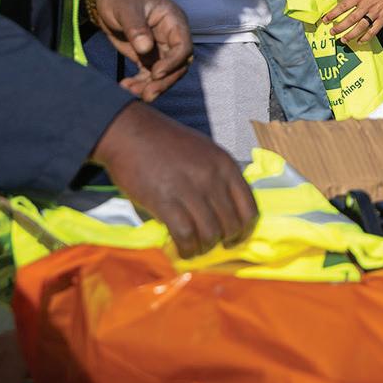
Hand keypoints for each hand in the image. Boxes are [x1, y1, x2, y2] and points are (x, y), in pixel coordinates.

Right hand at [91, 102, 256, 258]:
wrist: (132, 133)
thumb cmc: (167, 144)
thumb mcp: (204, 153)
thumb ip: (218, 178)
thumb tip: (225, 213)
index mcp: (225, 164)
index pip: (250, 208)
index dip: (244, 231)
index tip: (233, 239)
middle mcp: (212, 177)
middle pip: (231, 225)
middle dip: (222, 242)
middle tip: (209, 244)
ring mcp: (190, 189)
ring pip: (210, 234)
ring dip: (203, 248)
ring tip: (194, 248)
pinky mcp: (165, 201)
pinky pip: (186, 236)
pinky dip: (186, 249)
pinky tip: (181, 249)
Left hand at [93, 0, 191, 101]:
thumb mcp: (126, 8)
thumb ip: (136, 27)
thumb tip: (145, 48)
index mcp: (173, 20)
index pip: (183, 46)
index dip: (173, 62)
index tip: (155, 73)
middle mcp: (170, 36)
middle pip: (177, 64)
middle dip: (164, 81)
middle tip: (146, 94)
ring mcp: (159, 47)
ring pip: (164, 74)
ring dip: (151, 86)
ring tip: (131, 92)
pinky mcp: (147, 56)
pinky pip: (149, 75)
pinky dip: (140, 84)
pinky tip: (126, 87)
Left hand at [321, 0, 382, 43]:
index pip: (344, 6)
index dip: (333, 14)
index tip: (325, 20)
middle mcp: (366, 5)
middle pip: (351, 19)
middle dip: (340, 27)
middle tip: (332, 32)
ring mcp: (375, 13)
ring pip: (361, 27)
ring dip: (351, 35)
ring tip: (343, 40)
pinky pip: (373, 31)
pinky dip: (366, 37)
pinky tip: (360, 41)